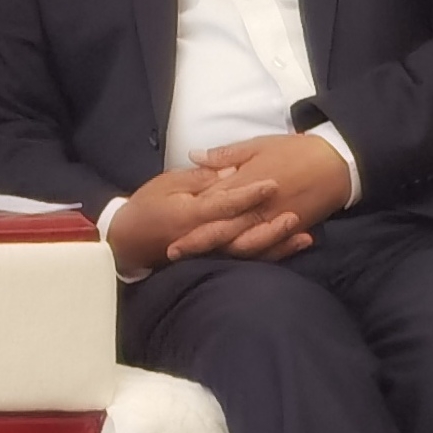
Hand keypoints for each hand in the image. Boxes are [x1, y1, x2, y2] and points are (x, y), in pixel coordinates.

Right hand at [102, 165, 281, 279]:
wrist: (128, 241)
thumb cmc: (147, 206)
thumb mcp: (169, 184)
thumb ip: (201, 178)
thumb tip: (231, 171)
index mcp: (191, 214)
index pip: (226, 203)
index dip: (250, 193)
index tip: (272, 182)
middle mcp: (204, 236)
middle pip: (242, 231)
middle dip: (271, 223)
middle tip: (296, 211)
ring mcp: (211, 252)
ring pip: (249, 250)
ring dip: (277, 242)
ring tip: (303, 232)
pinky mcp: (216, 259)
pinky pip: (249, 260)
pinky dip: (274, 254)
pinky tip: (296, 245)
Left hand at [187, 132, 353, 260]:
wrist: (338, 163)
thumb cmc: (296, 150)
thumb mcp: (259, 146)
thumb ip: (226, 155)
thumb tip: (194, 156)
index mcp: (245, 182)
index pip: (211, 204)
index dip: (189, 217)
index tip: (167, 226)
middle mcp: (258, 207)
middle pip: (222, 229)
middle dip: (197, 242)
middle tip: (171, 252)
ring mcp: (274, 221)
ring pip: (242, 243)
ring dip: (220, 252)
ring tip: (195, 262)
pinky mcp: (289, 230)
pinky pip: (267, 247)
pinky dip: (251, 255)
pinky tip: (235, 262)